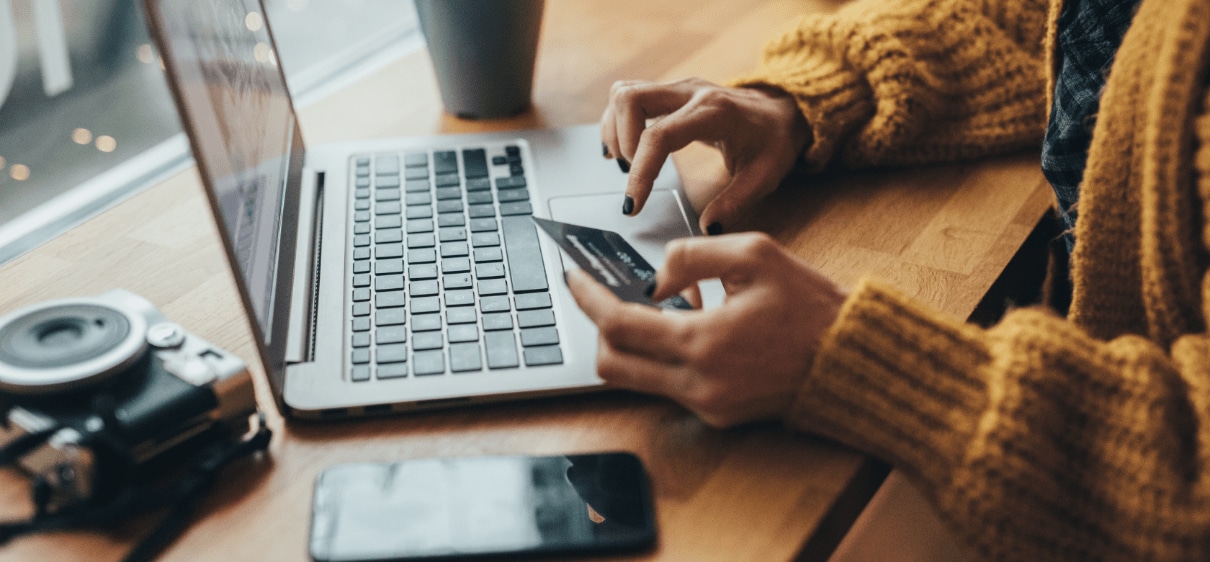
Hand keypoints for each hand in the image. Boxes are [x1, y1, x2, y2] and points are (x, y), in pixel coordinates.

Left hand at [566, 233, 846, 427]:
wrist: (853, 362)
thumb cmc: (811, 306)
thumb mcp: (755, 254)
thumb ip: (692, 255)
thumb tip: (654, 279)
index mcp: (703, 343)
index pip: (618, 325)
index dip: (588, 299)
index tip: (573, 277)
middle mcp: (698, 384)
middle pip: (612, 364)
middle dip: (599, 327)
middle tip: (603, 295)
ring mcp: (707, 406)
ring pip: (635, 379)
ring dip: (631, 343)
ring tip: (653, 307)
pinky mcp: (718, 416)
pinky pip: (668, 386)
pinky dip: (663, 357)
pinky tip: (687, 327)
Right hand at [600, 78, 809, 234]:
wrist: (782, 110)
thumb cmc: (773, 141)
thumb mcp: (764, 176)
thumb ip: (735, 203)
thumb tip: (707, 228)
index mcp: (714, 112)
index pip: (660, 136)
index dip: (640, 171)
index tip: (633, 204)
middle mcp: (690, 92)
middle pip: (630, 99)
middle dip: (621, 141)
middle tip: (631, 174)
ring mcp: (677, 88)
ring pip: (624, 93)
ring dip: (615, 130)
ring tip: (627, 163)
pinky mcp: (669, 92)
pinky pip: (629, 96)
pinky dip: (617, 122)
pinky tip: (623, 149)